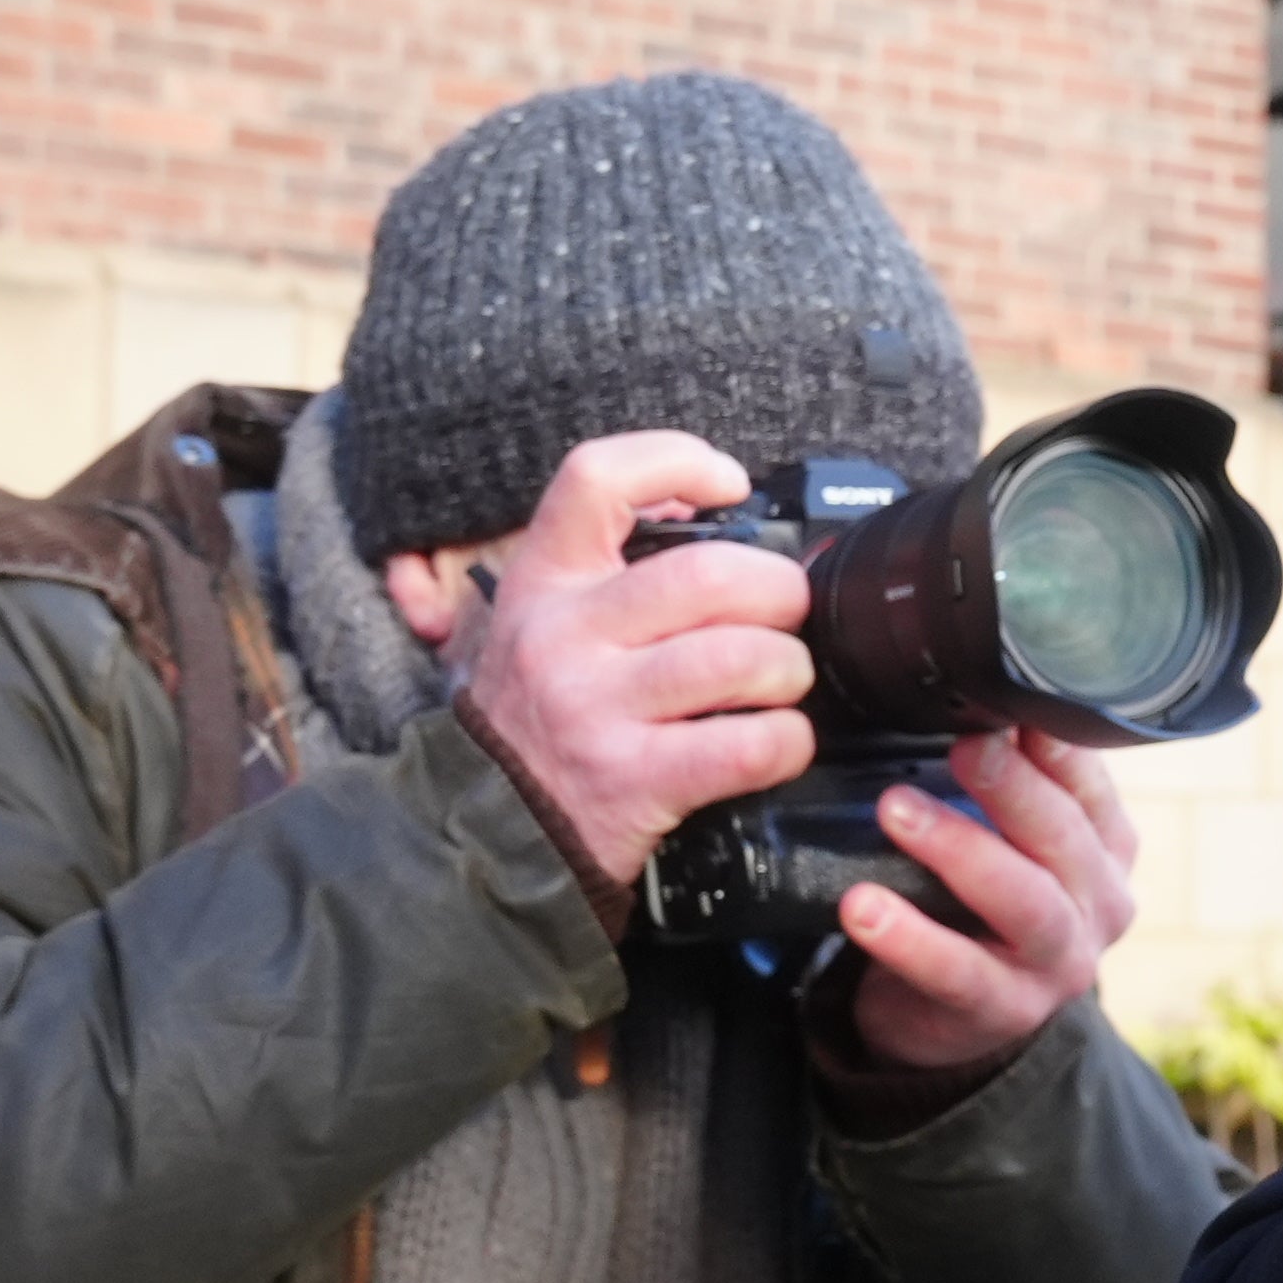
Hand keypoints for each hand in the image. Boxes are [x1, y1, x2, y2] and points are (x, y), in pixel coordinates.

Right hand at [429, 435, 819, 892]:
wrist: (492, 822)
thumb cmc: (543, 709)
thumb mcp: (550, 616)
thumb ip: (615, 561)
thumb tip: (708, 502)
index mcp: (547, 579)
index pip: (597, 479)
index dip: (678, 460)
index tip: (731, 487)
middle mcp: (564, 635)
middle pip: (707, 575)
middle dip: (780, 591)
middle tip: (788, 612)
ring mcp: (594, 709)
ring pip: (738, 658)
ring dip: (789, 668)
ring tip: (784, 680)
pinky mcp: (632, 780)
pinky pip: (746, 746)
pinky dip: (788, 740)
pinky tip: (781, 739)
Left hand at [836, 734, 1141, 1067]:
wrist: (961, 1017)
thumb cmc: (982, 908)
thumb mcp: (1010, 843)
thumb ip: (1005, 785)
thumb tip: (968, 703)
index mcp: (1106, 850)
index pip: (1090, 786)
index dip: (1054, 745)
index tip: (1004, 703)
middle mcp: (1099, 905)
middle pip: (1065, 839)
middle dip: (1012, 787)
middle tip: (963, 745)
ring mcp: (1059, 964)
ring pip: (1024, 902)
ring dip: (960, 849)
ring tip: (896, 810)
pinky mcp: (1006, 1009)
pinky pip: (959, 971)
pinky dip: (910, 938)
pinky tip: (864, 908)